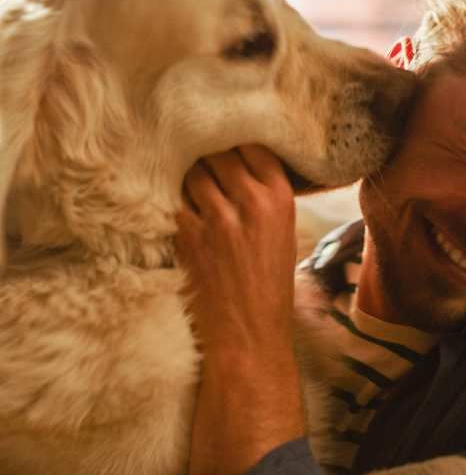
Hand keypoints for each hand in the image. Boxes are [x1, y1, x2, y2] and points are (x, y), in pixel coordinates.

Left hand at [175, 145, 297, 356]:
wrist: (248, 333)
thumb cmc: (269, 285)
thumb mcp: (283, 232)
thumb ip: (265, 196)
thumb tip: (238, 163)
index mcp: (280, 199)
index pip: (253, 146)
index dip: (237, 142)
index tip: (228, 142)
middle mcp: (250, 203)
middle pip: (218, 153)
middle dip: (209, 156)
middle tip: (203, 162)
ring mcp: (216, 219)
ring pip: (192, 172)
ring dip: (189, 176)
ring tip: (191, 187)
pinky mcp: (186, 236)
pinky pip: (172, 200)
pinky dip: (174, 201)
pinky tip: (178, 208)